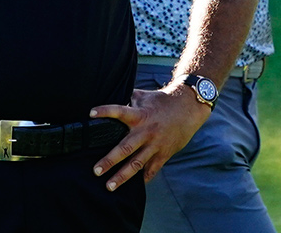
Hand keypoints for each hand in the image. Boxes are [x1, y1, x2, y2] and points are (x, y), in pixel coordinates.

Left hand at [89, 83, 212, 189]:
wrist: (189, 107)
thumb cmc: (163, 101)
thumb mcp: (145, 96)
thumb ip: (129, 99)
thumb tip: (112, 95)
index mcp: (140, 115)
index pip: (120, 111)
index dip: (106, 111)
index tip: (91, 113)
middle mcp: (146, 131)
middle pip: (125, 148)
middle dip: (109, 160)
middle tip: (96, 171)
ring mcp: (155, 145)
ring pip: (137, 163)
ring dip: (122, 176)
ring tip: (109, 186)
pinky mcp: (164, 153)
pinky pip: (152, 169)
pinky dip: (144, 178)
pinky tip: (134, 187)